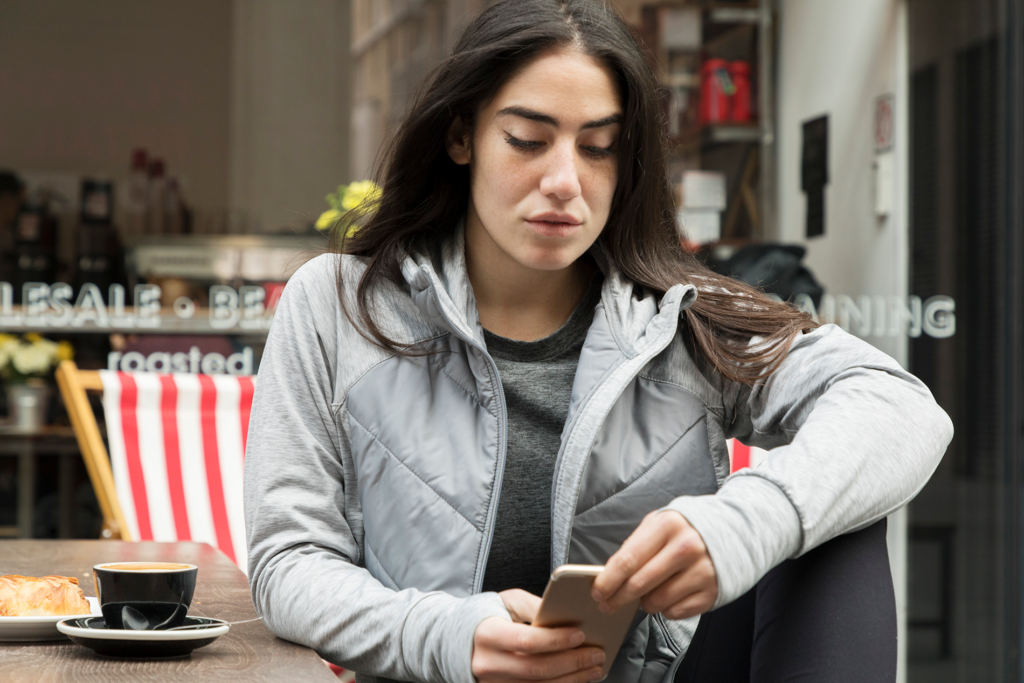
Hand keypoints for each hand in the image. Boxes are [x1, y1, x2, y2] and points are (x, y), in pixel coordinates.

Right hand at [472, 589, 605, 682]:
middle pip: (537, 668)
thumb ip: (534, 606)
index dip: (556, 640)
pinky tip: (577, 680)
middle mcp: (488, 664)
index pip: (527, 641)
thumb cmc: (488, 616)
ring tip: (594, 668)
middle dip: (572, 662)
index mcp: (488, 634)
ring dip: (572, 679)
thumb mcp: (507, 601)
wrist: (458, 641)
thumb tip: (563, 615)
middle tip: (596, 654)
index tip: (580, 635)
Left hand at [591, 510, 717, 619]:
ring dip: (644, 603)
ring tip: (647, 592)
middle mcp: (686, 548)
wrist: (734, 531)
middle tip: (607, 604)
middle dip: (617, 598)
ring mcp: (701, 572)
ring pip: (656, 602)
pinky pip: (675, 613)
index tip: (597, 592)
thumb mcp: (659, 523)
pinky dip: (666, 608)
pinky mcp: (712, 593)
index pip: (628, 560)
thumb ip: (635, 545)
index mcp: (667, 526)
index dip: (608, 580)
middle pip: (639, 584)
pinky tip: (670, 593)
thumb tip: (609, 574)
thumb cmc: (686, 528)